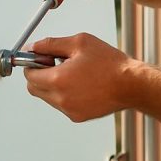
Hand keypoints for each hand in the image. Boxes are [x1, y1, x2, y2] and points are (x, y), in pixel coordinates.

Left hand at [23, 33, 139, 121]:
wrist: (131, 85)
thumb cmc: (109, 63)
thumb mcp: (78, 43)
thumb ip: (50, 44)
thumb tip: (33, 47)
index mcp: (58, 80)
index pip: (29, 75)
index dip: (32, 63)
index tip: (40, 57)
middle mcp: (60, 99)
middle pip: (34, 89)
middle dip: (39, 75)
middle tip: (53, 63)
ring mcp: (69, 110)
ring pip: (47, 97)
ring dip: (52, 84)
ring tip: (72, 72)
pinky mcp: (78, 116)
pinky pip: (61, 104)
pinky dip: (64, 94)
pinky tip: (81, 83)